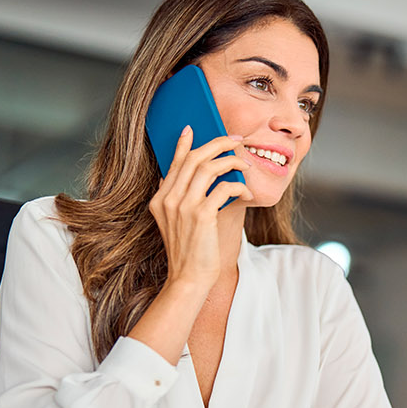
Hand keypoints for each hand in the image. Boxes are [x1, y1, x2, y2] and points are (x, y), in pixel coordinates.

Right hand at [149, 126, 252, 291]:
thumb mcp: (174, 223)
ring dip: (232, 162)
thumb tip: (175, 178)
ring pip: (209, 168)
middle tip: (236, 140)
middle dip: (217, 144)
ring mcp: (183, 207)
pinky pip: (223, 188)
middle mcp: (168, 199)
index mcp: (160, 199)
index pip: (173, 163)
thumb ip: (175, 201)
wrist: (188, 278)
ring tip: (246, 166)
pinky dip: (238, 187)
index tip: (192, 129)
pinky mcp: (201, 216)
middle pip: (194, 159)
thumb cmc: (189, 252)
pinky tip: (245, 194)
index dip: (184, 144)